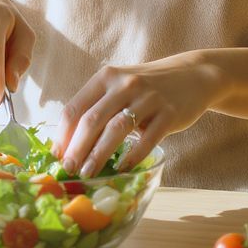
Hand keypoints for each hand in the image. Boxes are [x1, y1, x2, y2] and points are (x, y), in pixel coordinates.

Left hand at [53, 51, 227, 176]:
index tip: (56, 156)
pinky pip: (147, 138)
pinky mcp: (169, 113)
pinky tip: (123, 168)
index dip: (63, 134)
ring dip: (99, 154)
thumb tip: (70, 143)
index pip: (75, 107)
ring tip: (88, 172)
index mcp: (105, 77)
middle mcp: (124, 84)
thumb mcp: (119, 87)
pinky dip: (133, 155)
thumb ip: (98, 107)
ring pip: (116, 129)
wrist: (191, 76)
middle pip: (92, 120)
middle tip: (69, 169)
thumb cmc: (147, 88)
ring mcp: (148, 98)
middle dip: (77, 148)